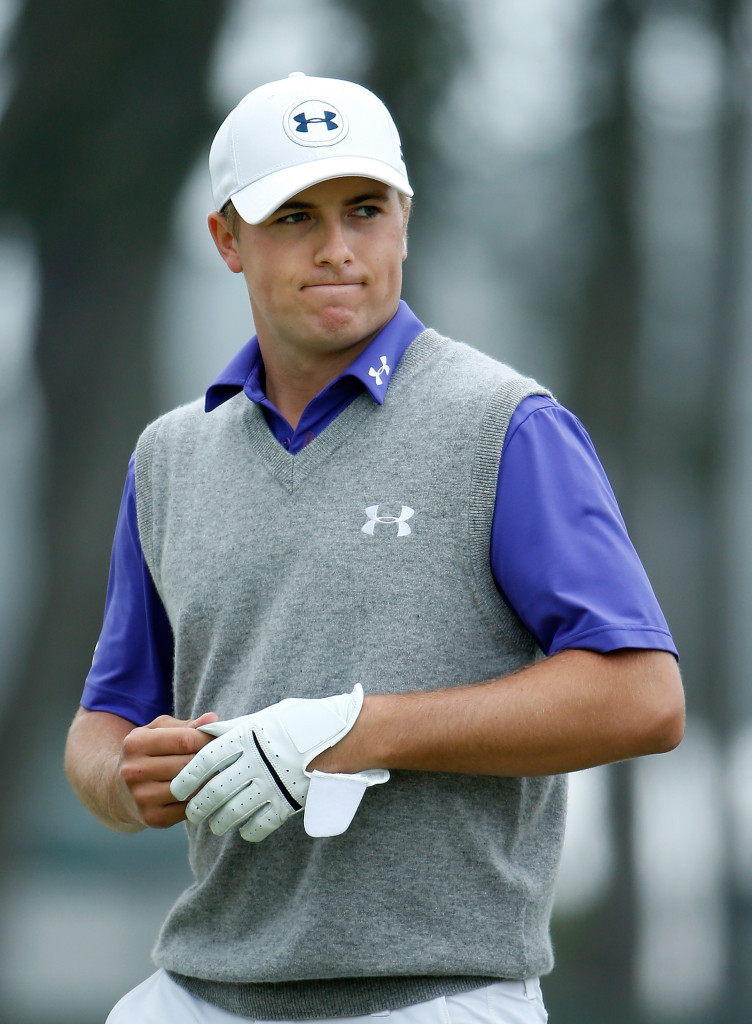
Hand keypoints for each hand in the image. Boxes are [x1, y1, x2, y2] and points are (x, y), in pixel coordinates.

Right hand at [118, 712, 217, 827]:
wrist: (118, 789)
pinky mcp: (152, 818)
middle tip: (221, 757)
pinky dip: (199, 799)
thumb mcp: (159, 731)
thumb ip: (186, 725)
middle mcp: (134, 771)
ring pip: (190, 788)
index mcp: (136, 743)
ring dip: (207, 781)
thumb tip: (212, 719)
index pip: (184, 740)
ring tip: (213, 772)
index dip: (207, 739)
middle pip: (188, 765)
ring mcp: (142, 797)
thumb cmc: (147, 753)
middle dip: (209, 760)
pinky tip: (199, 791)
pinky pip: (188, 808)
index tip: (219, 739)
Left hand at [170, 685, 368, 841]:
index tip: (179, 787)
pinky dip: (249, 830)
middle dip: (198, 806)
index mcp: (248, 736)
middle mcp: (255, 761)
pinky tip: (245, 829)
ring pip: (233, 812)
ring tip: (215, 825)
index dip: (187, 777)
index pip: (205, 760)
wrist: (345, 736)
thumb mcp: (269, 717)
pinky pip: (261, 825)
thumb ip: (240, 729)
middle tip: (193, 813)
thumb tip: (210, 734)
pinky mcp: (289, 802)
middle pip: (214, 791)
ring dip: (219, 822)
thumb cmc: (306, 721)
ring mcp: (272, 784)